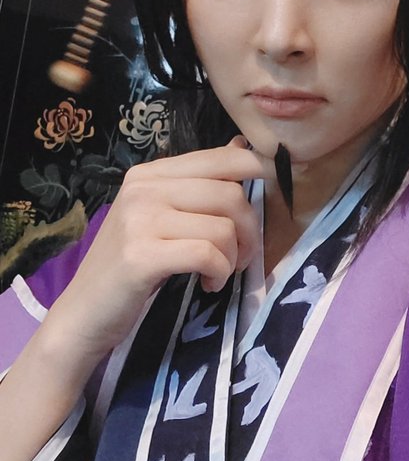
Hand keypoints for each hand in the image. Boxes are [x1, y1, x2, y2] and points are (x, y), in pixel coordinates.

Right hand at [46, 138, 272, 368]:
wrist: (84, 314)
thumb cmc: (129, 267)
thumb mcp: (161, 217)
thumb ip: (198, 185)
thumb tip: (242, 147)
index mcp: (150, 174)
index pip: (220, 158)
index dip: (258, 171)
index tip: (273, 194)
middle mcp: (143, 189)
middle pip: (230, 194)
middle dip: (250, 230)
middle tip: (241, 257)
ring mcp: (140, 220)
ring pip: (223, 227)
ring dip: (234, 257)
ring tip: (219, 273)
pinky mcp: (141, 256)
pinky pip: (207, 254)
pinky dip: (219, 272)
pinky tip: (208, 283)